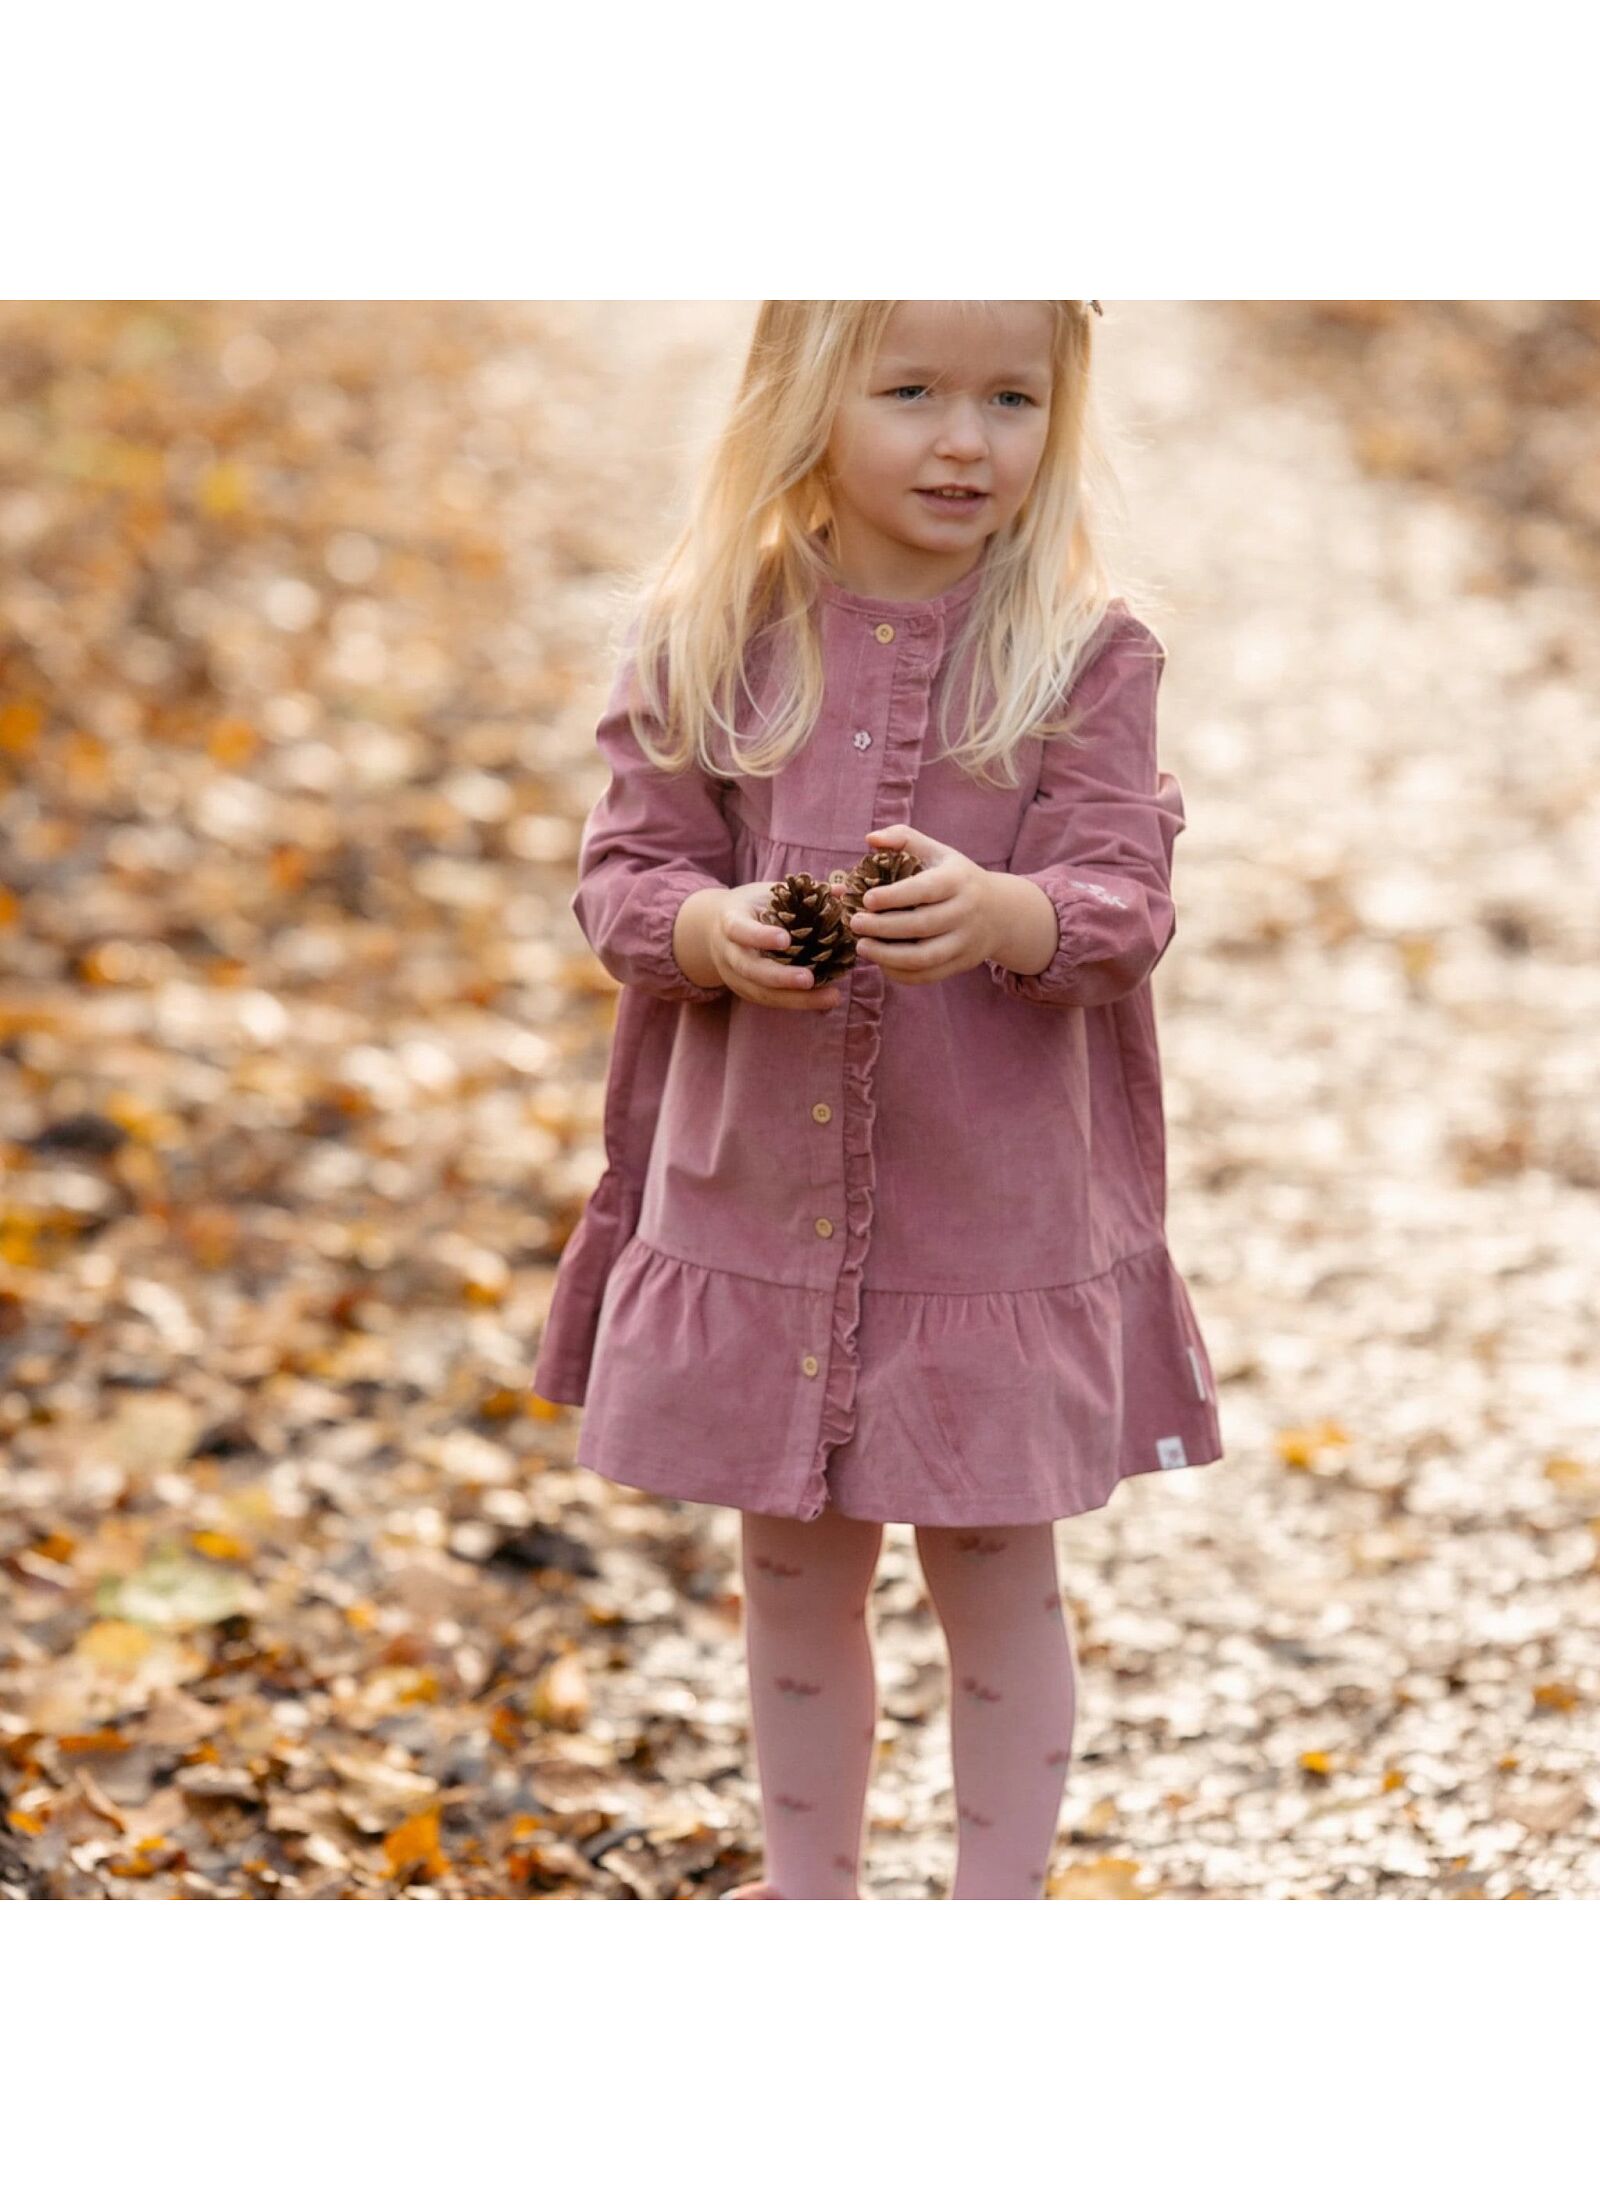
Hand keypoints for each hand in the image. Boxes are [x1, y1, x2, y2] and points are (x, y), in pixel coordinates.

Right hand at [708, 882, 844, 1010]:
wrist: (713, 930)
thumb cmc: (749, 906)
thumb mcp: (766, 892)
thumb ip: (801, 892)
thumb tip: (841, 890)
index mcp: (730, 922)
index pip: (740, 930)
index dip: (760, 937)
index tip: (785, 940)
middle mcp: (730, 953)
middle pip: (751, 970)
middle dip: (780, 977)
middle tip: (809, 979)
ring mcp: (736, 977)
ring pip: (763, 993)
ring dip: (797, 999)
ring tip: (831, 997)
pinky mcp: (748, 992)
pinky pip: (773, 1001)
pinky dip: (799, 1002)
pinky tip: (825, 1000)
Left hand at [847, 824, 998, 985]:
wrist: (1001, 912)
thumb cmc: (955, 877)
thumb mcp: (937, 851)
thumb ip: (903, 838)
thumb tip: (870, 839)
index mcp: (957, 880)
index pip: (925, 890)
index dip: (894, 896)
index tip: (867, 899)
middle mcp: (965, 912)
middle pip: (922, 925)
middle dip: (883, 927)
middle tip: (855, 924)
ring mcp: (965, 942)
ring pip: (925, 957)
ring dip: (888, 956)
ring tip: (862, 947)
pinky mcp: (961, 964)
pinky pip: (928, 975)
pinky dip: (901, 974)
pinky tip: (881, 963)